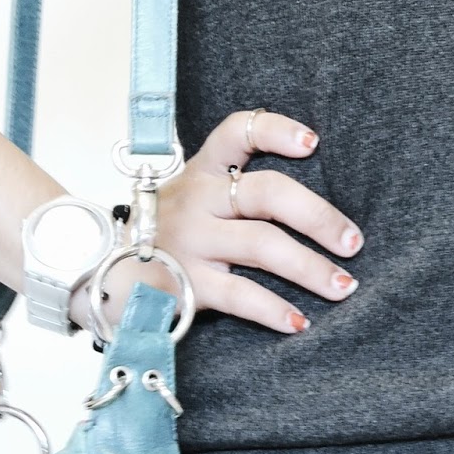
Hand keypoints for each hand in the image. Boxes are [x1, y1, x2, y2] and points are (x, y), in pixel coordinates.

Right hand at [70, 108, 363, 335]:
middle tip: (353, 242)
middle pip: (267, 193)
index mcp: (202, 171)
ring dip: (311, 267)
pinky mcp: (186, 283)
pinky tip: (300, 322)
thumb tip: (316, 210)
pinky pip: (241, 294)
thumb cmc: (167, 233)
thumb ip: (238, 190)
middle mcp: (197, 200)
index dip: (277, 130)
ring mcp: (191, 242)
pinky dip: (275, 310)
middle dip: (319, 216)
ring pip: (263, 245)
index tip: (314, 143)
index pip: (237, 132)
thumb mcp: (194, 196)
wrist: (100, 272)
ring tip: (343, 286)